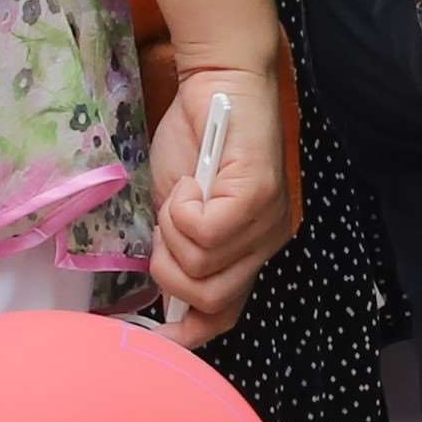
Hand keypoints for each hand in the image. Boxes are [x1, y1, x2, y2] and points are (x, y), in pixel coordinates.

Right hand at [141, 60, 293, 343]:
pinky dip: (181, 209)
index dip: (190, 335)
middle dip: (169, 267)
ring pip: (200, 267)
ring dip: (172, 230)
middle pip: (208, 299)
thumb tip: (164, 306)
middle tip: (167, 223)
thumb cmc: (196, 143)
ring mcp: (267, 222)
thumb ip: (181, 254)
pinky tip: (190, 183)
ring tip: (183, 194)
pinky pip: (204, 232)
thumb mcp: (178, 214)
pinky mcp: (258, 196)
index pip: (226, 315)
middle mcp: (266, 244)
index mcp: (249, 252)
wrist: (216, 82)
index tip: (155, 338)